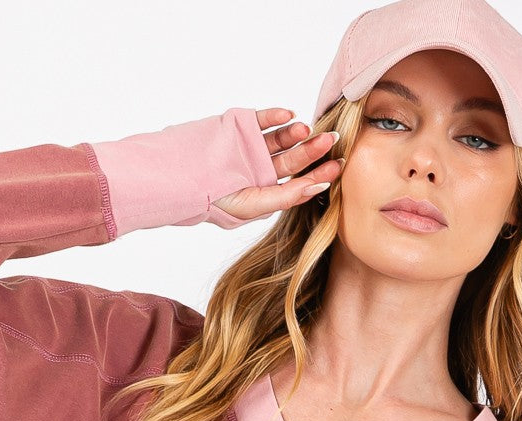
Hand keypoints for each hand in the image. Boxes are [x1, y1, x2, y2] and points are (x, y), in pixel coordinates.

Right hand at [210, 107, 343, 220]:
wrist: (183, 180)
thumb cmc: (217, 201)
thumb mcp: (255, 205)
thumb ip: (287, 197)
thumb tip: (321, 187)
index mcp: (268, 189)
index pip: (300, 181)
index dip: (320, 173)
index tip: (339, 165)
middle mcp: (264, 167)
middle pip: (294, 158)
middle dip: (313, 150)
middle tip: (330, 140)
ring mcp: (254, 146)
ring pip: (281, 137)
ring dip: (295, 132)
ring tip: (304, 128)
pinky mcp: (242, 127)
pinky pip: (263, 119)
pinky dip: (276, 115)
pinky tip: (288, 115)